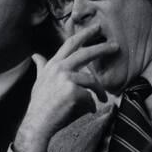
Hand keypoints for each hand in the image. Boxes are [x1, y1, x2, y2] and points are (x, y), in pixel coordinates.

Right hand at [14, 24, 118, 151]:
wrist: (37, 123)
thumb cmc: (40, 105)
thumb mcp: (39, 82)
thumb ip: (41, 67)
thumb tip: (35, 55)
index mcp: (53, 65)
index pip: (70, 44)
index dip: (84, 34)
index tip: (96, 27)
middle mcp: (59, 68)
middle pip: (85, 53)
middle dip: (102, 48)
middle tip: (116, 46)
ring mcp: (66, 78)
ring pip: (91, 81)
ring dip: (99, 91)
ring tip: (104, 99)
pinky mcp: (73, 91)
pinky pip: (90, 97)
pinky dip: (90, 105)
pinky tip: (86, 111)